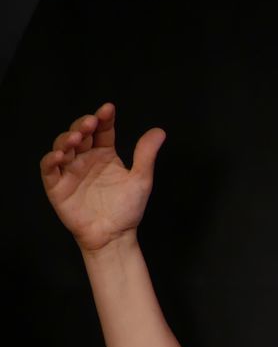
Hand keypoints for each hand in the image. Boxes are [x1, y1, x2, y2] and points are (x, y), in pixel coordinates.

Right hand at [39, 103, 165, 251]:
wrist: (114, 237)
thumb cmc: (127, 210)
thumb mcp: (141, 180)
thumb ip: (146, 155)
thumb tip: (159, 131)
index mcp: (105, 153)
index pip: (102, 129)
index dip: (103, 117)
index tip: (108, 109)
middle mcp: (86, 158)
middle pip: (80, 133)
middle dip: (83, 125)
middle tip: (91, 122)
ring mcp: (70, 170)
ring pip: (63, 146)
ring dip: (67, 138)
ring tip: (77, 138)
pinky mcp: (57, 185)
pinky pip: (49, 168)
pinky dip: (51, 160)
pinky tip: (60, 155)